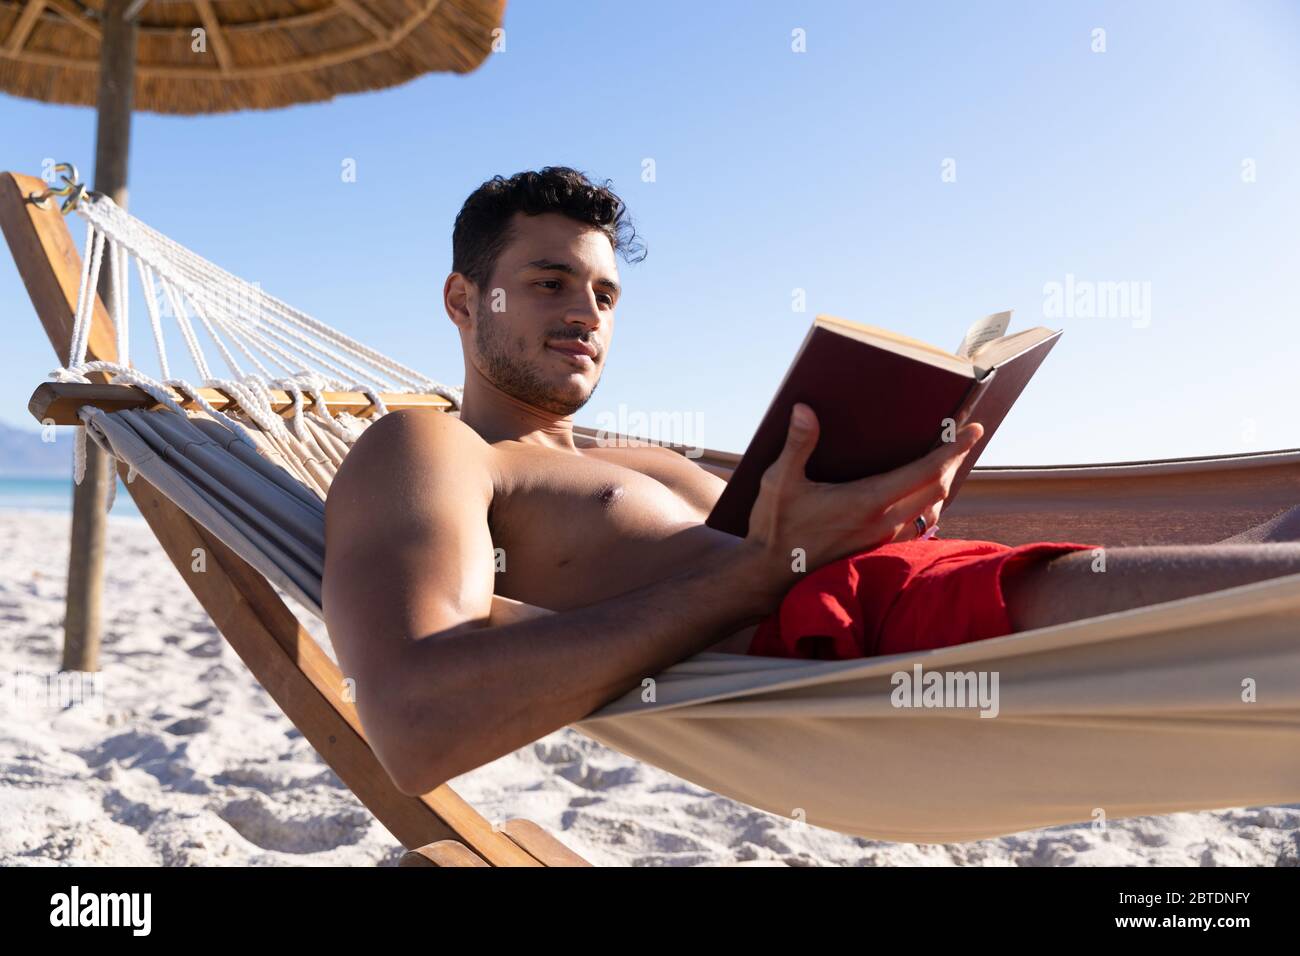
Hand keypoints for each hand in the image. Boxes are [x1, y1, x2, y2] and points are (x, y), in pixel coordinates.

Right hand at [741, 402, 982, 598]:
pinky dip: (928, 502)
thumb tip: (805, 409)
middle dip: (955, 459)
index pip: (926, 472)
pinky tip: (922, 492)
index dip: (953, 448)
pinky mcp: (878, 549)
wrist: (771, 574)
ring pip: (931, 507)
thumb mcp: (778, 482)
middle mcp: (883, 522)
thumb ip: (796, 445)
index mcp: (867, 502)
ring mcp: (883, 538)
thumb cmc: (775, 526)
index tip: (974, 429)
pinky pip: (917, 523)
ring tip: (947, 459)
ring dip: (943, 482)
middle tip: (965, 434)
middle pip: (938, 488)